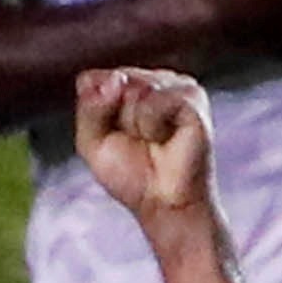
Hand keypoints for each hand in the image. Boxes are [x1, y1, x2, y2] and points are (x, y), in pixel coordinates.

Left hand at [68, 65, 214, 223]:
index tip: (114, 136)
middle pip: (111, 82)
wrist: (164, 203)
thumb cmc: (132, 175)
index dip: (95, 113)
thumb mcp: (92, 143)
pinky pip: (152, 101)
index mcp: (127, 83)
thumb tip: (116, 79)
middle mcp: (152, 78)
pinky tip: (166, 138)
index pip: (91, 80)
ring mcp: (175, 83)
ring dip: (135, 125)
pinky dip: (151, 126)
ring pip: (132, 89)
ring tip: (153, 141)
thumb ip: (90, 107)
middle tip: (138, 142)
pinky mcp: (192, 96)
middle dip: (116, 120)